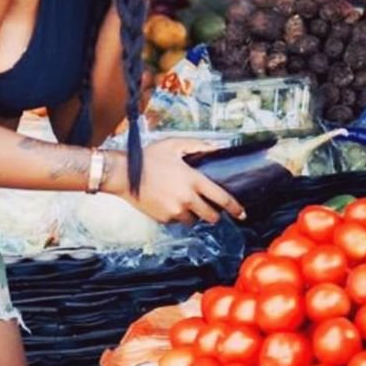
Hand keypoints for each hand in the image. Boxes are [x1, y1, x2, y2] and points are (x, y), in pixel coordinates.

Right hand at [112, 137, 243, 225]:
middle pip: (211, 216)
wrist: (123, 175)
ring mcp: (175, 211)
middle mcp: (187, 199)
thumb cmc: (148, 157)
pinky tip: (168, 202)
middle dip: (214, 214)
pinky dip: (176, 215)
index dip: (235, 208)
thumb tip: (215, 147)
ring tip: (183, 202)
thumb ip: (197, 145)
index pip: (222, 199)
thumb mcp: (174, 145)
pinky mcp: (164, 219)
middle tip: (210, 209)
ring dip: (193, 214)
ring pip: (193, 220)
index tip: (242, 213)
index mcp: (193, 181)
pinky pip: (176, 221)